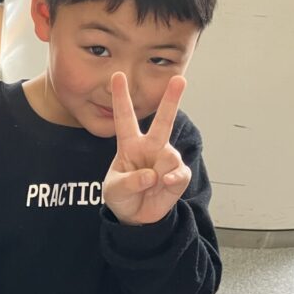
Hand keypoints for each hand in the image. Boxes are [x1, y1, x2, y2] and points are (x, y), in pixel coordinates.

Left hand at [102, 72, 190, 224]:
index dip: (121, 98)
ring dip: (158, 174)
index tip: (117, 76)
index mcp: (129, 145)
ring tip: (149, 186)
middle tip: (180, 79)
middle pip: (163, 121)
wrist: (136, 218)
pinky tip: (164, 184)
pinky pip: (179, 173)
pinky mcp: (178, 175)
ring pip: (169, 157)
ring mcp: (166, 160)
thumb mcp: (114, 190)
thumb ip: (129, 181)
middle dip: (171, 100)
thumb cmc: (121, 197)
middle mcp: (150, 147)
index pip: (124, 118)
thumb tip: (152, 175)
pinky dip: (172, 180)